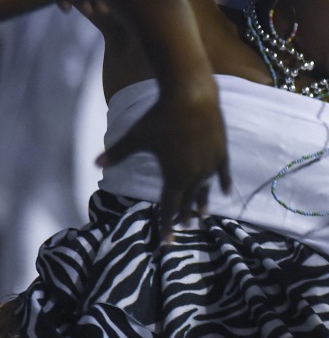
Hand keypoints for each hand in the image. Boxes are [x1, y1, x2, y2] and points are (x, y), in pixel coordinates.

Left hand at [98, 78, 230, 241]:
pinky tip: (223, 191)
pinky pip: (222, 173)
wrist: (192, 96)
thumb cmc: (161, 117)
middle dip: (184, 215)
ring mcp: (210, 163)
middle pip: (189, 200)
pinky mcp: (220, 151)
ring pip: (206, 189)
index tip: (166, 240)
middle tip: (183, 230)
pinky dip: (221, 183)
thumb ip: (118, 152)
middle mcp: (195, 174)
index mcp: (175, 175)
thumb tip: (96, 163)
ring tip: (202, 215)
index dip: (167, 224)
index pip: (170, 206)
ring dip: (202, 202)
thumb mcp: (136, 136)